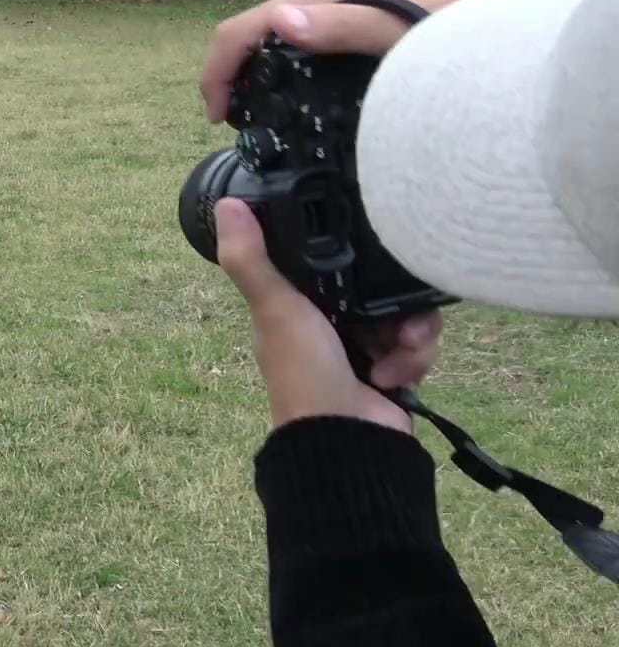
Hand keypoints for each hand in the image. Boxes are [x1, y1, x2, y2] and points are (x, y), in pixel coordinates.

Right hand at [201, 0, 575, 120]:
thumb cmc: (459, 18)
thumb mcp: (398, 30)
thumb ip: (343, 26)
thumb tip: (280, 22)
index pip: (239, 30)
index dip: (217, 74)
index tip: (219, 119)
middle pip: (253, 32)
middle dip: (234, 75)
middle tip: (240, 125)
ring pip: (279, 34)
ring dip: (260, 70)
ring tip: (266, 115)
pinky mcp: (358, 6)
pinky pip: (306, 36)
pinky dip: (288, 63)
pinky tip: (305, 91)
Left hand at [213, 198, 441, 433]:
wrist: (349, 443)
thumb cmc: (305, 373)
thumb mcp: (276, 310)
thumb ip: (252, 260)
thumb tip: (225, 203)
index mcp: (295, 306)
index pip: (330, 262)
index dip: (351, 253)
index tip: (367, 249)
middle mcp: (330, 322)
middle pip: (377, 286)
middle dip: (393, 300)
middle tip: (391, 317)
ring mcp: (365, 347)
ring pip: (405, 313)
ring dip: (409, 333)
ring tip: (397, 349)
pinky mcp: (397, 369)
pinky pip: (420, 343)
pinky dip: (416, 358)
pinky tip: (397, 376)